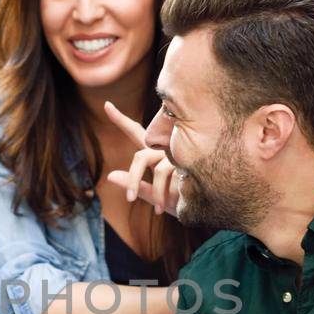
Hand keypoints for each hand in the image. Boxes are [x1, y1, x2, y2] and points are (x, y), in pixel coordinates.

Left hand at [102, 102, 179, 216]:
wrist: (207, 206)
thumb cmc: (181, 200)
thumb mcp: (155, 196)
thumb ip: (136, 185)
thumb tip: (109, 175)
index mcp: (155, 153)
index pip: (135, 132)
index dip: (120, 119)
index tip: (106, 104)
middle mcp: (165, 148)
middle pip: (140, 157)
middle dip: (133, 178)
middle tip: (129, 199)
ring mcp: (177, 152)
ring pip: (154, 167)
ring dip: (153, 191)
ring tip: (158, 210)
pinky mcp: (188, 159)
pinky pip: (165, 173)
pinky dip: (164, 192)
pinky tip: (174, 202)